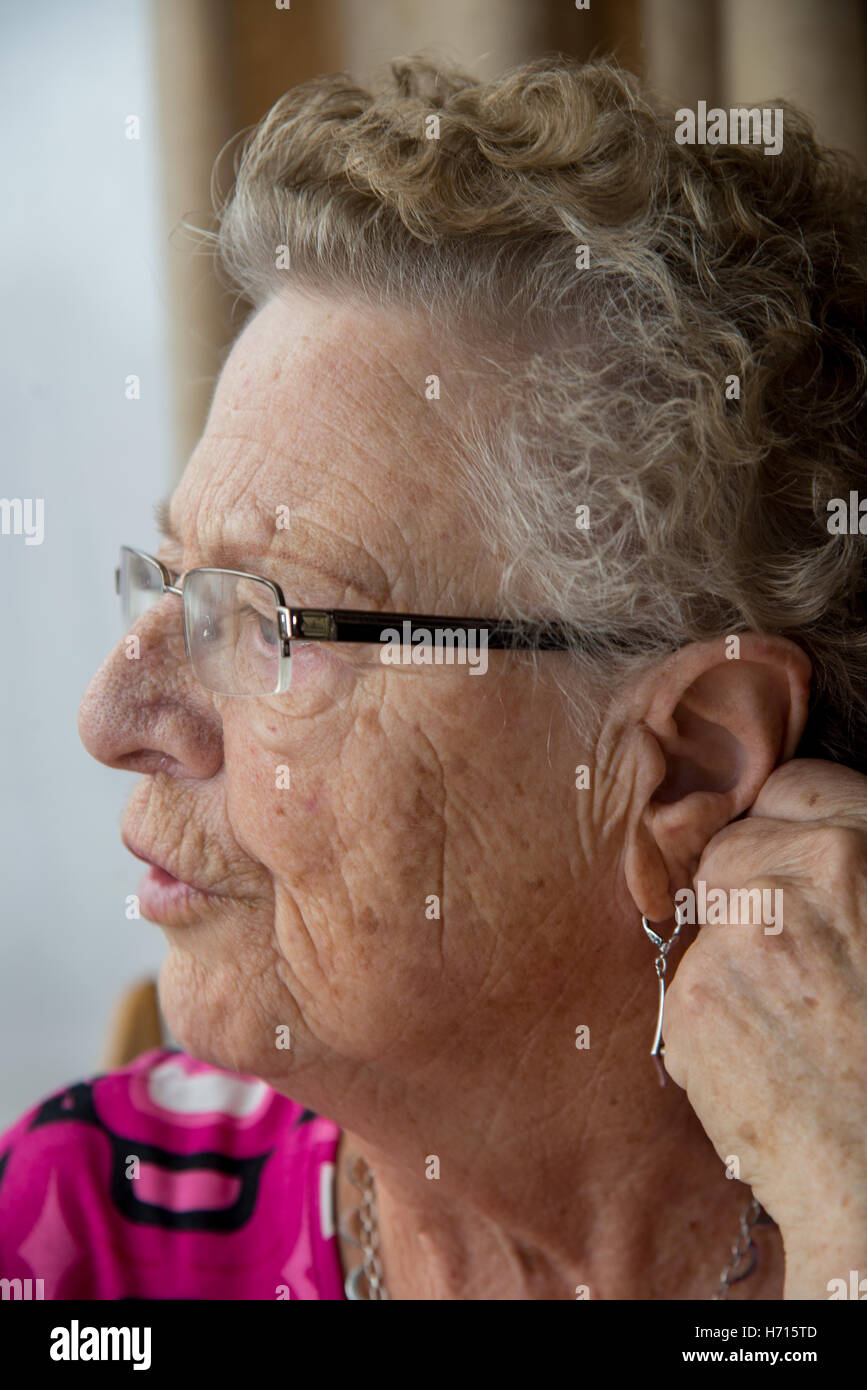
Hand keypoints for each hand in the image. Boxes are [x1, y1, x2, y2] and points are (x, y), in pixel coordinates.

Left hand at [661, 758, 866, 1297]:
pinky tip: (765, 1053)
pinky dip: (714, 1009)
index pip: (793, 787)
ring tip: (790, 1012)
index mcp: (862, 856)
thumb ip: (857, 871)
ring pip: (704, 910)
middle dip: (750, 884)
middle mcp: (798, 882)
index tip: (796, 862)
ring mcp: (737, 940)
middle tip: (792, 951)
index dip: (792, 826)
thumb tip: (818, 839)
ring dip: (730, 946)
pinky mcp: (692, 1001)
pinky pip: (690, 978)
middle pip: (733, 843)